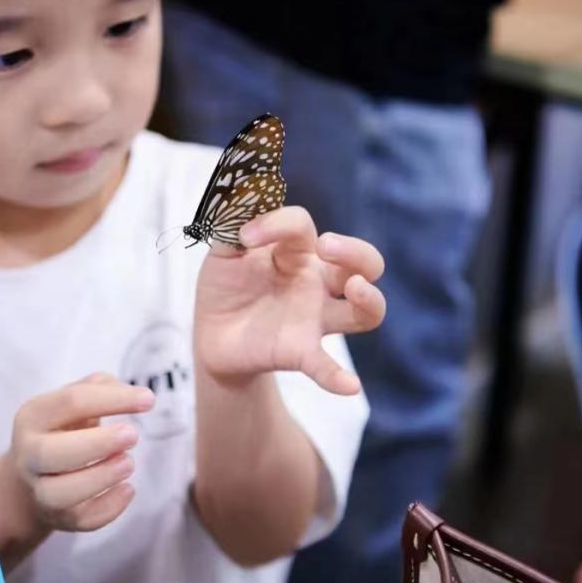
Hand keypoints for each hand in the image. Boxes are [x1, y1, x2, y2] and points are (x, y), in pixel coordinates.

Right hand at [9, 373, 153, 531]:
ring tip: (129, 463)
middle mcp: (29, 455)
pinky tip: (128, 489)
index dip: (112, 400)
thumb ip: (102, 388)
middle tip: (133, 435)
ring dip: (100, 477)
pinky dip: (109, 508)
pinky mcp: (58, 517)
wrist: (33, 475)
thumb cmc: (65, 428)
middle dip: (98, 444)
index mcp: (33, 416)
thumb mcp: (75, 399)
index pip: (71, 402)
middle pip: (51, 454)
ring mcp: (40, 490)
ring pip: (59, 494)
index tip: (149, 400)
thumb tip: (135, 396)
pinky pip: (82, 520)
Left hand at [193, 206, 385, 394]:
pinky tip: (349, 386)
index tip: (245, 238)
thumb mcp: (222, 250)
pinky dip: (339, 377)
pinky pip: (327, 366)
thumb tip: (244, 196)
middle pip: (364, 261)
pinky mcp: (301, 351)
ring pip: (367, 311)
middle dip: (355, 251)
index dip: (278, 223)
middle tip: (328, 248)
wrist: (212, 334)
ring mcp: (315, 318)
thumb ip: (231, 223)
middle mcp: (317, 282)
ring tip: (356, 289)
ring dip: (370, 299)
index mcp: (298, 251)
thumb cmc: (226, 284)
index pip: (304, 225)